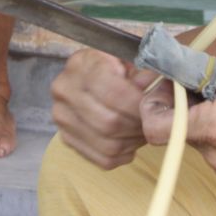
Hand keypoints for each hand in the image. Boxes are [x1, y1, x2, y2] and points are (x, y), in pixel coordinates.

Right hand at [50, 49, 155, 169]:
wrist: (92, 73)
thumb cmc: (117, 64)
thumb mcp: (131, 56)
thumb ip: (145, 72)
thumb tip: (153, 92)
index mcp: (81, 64)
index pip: (114, 93)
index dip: (139, 103)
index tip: (153, 104)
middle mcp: (64, 89)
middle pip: (110, 122)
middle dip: (138, 126)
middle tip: (152, 121)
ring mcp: (62, 116)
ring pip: (108, 145)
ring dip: (133, 142)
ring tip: (143, 129)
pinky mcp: (66, 137)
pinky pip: (103, 159)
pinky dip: (124, 154)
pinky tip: (131, 140)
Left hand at [140, 57, 215, 179]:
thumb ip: (205, 72)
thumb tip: (180, 70)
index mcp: (215, 129)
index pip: (157, 129)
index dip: (154, 106)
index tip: (166, 91)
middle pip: (180, 131)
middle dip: (188, 107)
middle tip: (209, 85)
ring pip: (202, 140)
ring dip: (209, 119)